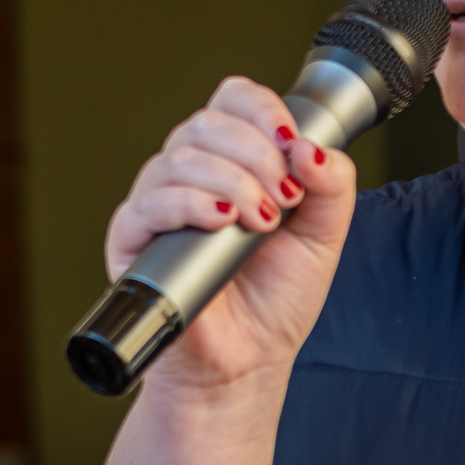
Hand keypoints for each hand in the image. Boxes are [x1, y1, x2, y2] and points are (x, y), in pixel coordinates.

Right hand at [104, 75, 357, 390]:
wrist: (246, 363)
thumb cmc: (275, 300)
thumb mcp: (324, 236)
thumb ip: (332, 185)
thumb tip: (311, 147)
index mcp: (234, 161)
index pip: (233, 101)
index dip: (261, 108)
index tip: (292, 142)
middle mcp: (192, 174)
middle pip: (208, 122)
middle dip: (256, 153)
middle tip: (286, 197)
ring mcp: (158, 204)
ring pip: (180, 157)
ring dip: (231, 180)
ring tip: (260, 220)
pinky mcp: (132, 239)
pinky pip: (149, 202)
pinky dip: (189, 203)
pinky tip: (221, 222)